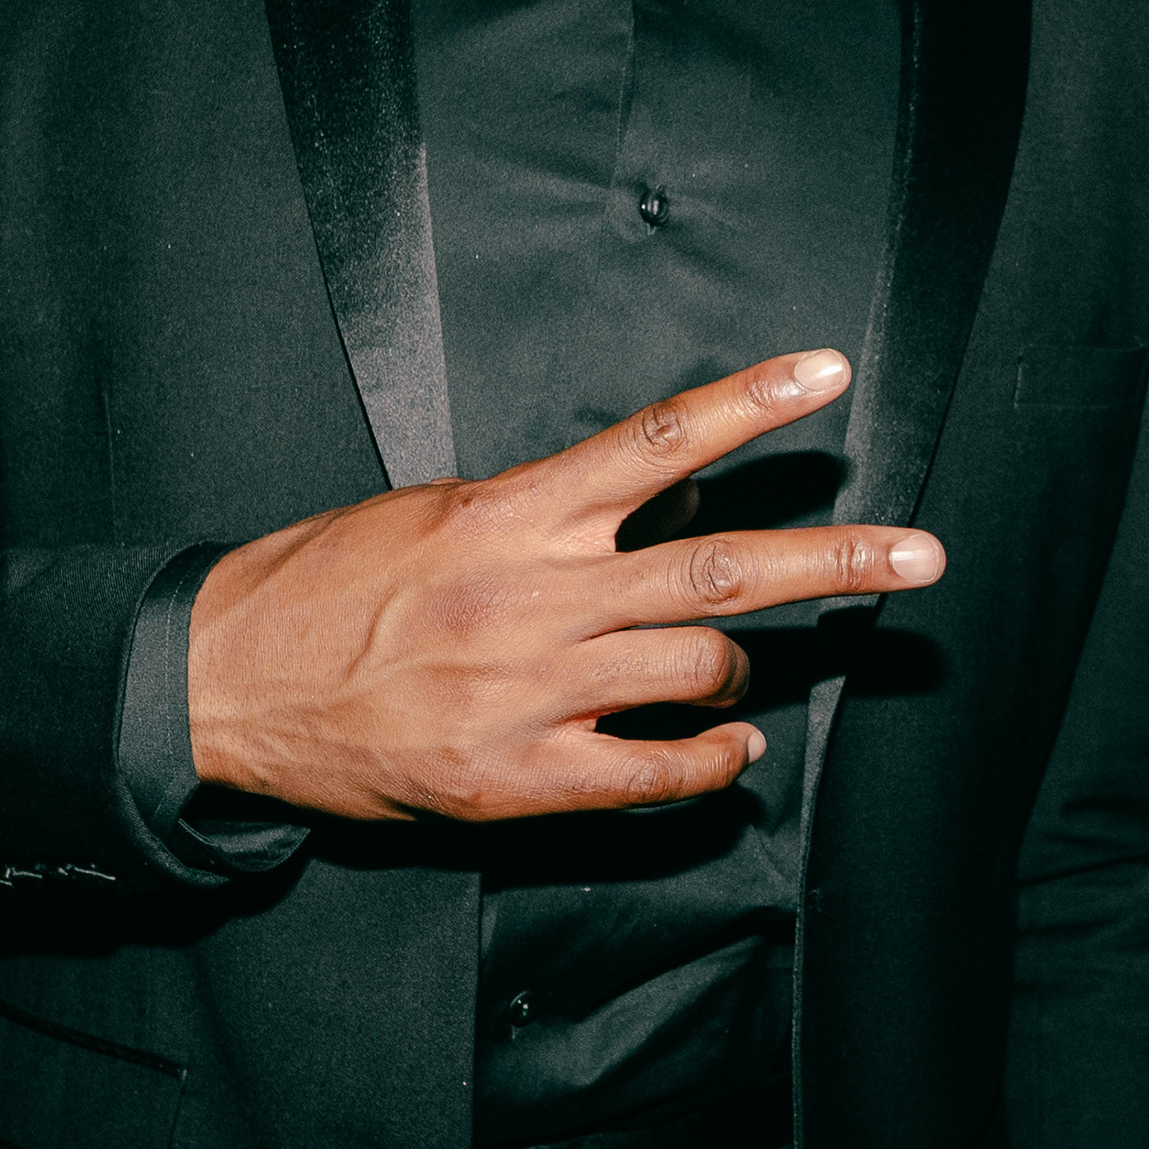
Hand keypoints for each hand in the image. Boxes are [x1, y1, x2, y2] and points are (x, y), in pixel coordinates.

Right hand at [185, 349, 939, 821]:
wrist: (221, 686)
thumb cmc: (327, 588)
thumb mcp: (434, 513)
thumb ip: (543, 510)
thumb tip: (649, 505)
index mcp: (516, 513)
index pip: (659, 438)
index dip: (752, 401)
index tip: (830, 370)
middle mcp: (538, 595)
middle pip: (722, 570)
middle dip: (838, 560)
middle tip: (927, 554)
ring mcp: (534, 691)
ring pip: (701, 672)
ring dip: (742, 674)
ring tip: (742, 677)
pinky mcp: (518, 777)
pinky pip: (655, 774)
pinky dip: (711, 761)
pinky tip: (728, 750)